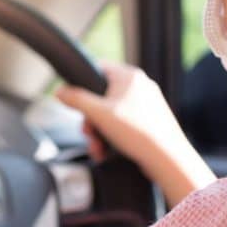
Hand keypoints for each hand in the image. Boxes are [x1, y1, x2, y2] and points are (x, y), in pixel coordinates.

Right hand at [55, 62, 181, 164]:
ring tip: (97, 147)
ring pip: (110, 113)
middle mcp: (140, 86)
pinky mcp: (148, 121)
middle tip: (88, 131)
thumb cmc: (137, 132)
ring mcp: (146, 104)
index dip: (82, 82)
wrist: (167, 158)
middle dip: (90, 118)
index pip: (98, 68)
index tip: (74, 99)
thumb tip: (59, 91)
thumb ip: (76, 99)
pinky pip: (122, 124)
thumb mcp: (98, 113)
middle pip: (101, 95)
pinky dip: (111, 137)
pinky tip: (105, 152)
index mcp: (129, 76)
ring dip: (98, 132)